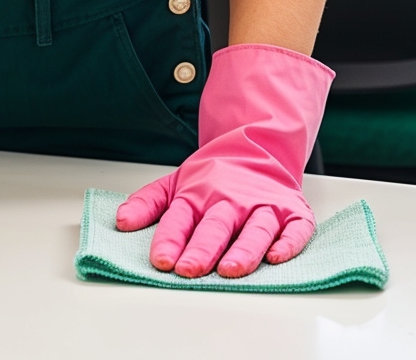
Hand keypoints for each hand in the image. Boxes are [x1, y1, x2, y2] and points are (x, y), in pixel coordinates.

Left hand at [115, 43, 333, 278]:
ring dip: (243, 251)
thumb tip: (121, 221)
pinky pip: (294, 230)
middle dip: (201, 250)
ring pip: (254, 230)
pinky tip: (276, 256)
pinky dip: (288, 243)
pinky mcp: (292, 213)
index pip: (179, 220)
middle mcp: (230, 202)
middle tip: (189, 269)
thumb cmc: (213, 176)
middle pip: (215, 228)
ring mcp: (263, 207)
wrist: (256, 147)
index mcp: (198, 196)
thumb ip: (147, 203)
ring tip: (230, 270)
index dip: (170, 241)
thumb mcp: (174, 183)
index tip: (161, 260)